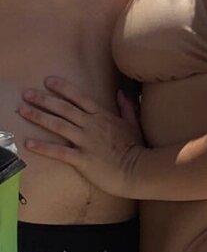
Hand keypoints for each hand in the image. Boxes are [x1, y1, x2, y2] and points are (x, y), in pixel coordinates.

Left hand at [19, 77, 144, 197]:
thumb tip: (120, 93)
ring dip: (38, 117)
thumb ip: (126, 107)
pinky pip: (59, 152)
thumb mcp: (133, 124)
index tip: (47, 81)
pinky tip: (29, 143)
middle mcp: (91, 126)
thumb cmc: (137, 149)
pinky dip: (43, 147)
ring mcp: (86, 142)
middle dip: (43, 100)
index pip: (79, 98)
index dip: (62, 88)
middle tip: (26, 94)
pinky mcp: (82, 159)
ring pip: (58, 125)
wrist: (138, 170)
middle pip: (63, 108)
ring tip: (22, 110)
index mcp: (102, 117)